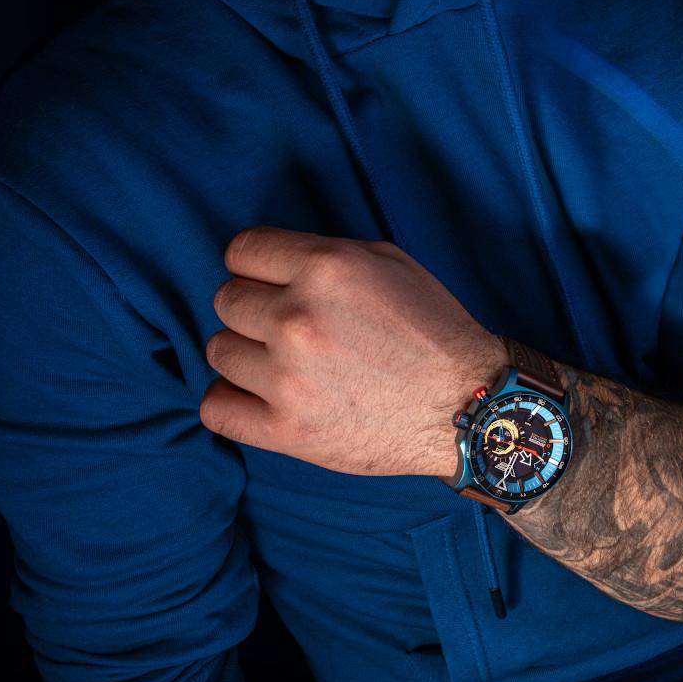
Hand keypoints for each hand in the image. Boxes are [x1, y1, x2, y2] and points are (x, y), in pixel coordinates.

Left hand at [200, 226, 507, 476]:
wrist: (467, 407)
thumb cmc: (433, 331)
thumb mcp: (389, 263)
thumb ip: (323, 254)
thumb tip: (269, 261)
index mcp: (325, 268)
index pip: (241, 250)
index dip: (257, 266)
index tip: (273, 283)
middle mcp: (298, 318)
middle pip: (225, 300)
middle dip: (253, 309)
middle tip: (289, 328)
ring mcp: (288, 378)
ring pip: (218, 351)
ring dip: (246, 355)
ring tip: (284, 365)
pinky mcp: (286, 431)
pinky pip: (215, 409)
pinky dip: (230, 403)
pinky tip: (257, 398)